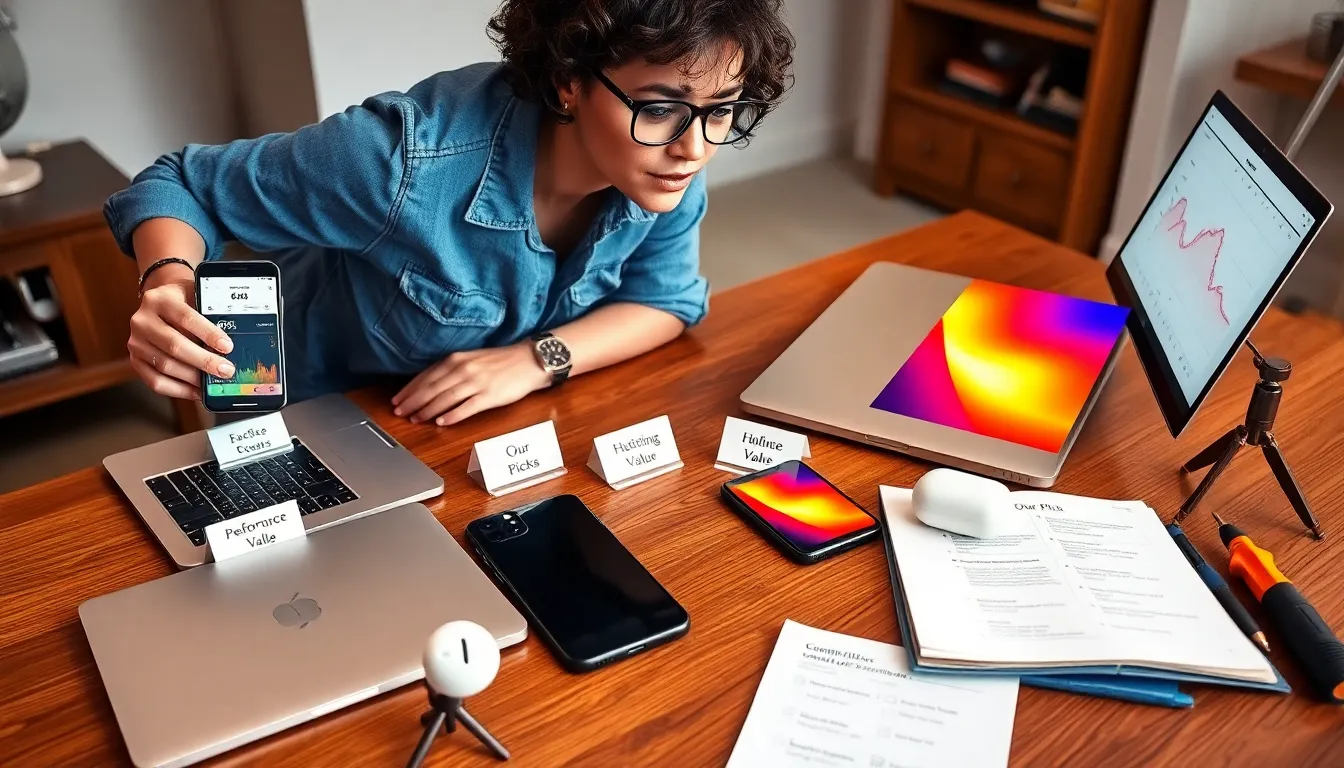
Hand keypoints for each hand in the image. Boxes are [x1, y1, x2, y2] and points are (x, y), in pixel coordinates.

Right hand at [127, 264, 234, 399]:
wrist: (159, 302)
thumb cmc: (183, 301)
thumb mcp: (195, 296)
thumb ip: (210, 313)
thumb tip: (229, 344)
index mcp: (159, 300)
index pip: (185, 317)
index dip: (208, 333)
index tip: (227, 347)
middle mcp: (142, 320)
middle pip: (174, 345)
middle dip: (204, 361)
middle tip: (225, 370)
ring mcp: (136, 341)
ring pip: (165, 365)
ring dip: (193, 378)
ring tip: (213, 382)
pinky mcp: (135, 360)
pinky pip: (155, 381)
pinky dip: (179, 390)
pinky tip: (197, 391)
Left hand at [392, 343, 550, 425]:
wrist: (529, 360)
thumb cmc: (502, 361)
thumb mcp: (473, 358)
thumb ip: (452, 369)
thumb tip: (431, 384)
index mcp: (457, 359)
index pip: (426, 376)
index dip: (409, 389)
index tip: (397, 400)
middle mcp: (463, 369)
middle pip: (431, 388)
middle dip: (412, 402)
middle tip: (398, 412)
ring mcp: (476, 383)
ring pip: (445, 398)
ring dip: (427, 410)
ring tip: (415, 419)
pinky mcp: (489, 396)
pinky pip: (466, 407)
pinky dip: (452, 415)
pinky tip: (441, 422)